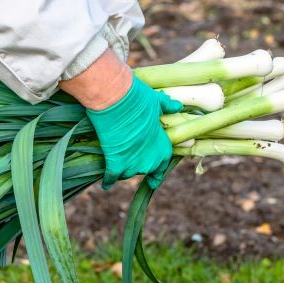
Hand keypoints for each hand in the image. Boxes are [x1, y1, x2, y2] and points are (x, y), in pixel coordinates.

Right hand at [60, 51, 182, 188]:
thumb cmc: (139, 98)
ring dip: (123, 170)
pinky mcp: (115, 163)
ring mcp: (132, 163)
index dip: (157, 171)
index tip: (154, 178)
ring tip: (117, 165)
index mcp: (162, 147)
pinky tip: (106, 184)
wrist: (117, 98)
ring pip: (127, 174)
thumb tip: (177, 105)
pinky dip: (108, 180)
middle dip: (137, 165)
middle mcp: (150, 160)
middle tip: (129, 158)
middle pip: (144, 169)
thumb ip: (167, 107)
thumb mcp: (156, 101)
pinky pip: (111, 177)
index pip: (163, 165)